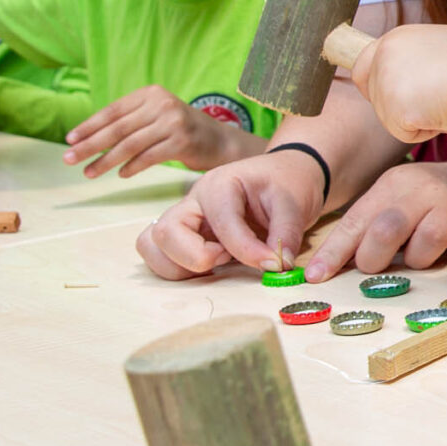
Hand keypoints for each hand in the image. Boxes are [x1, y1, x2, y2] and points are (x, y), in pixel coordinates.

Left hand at [66, 86, 253, 177]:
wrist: (221, 142)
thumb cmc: (182, 132)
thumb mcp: (156, 117)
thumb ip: (130, 121)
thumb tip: (89, 138)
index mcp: (150, 94)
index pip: (112, 111)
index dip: (89, 126)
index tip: (70, 140)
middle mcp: (161, 104)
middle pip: (117, 128)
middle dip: (90, 145)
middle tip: (69, 159)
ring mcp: (173, 122)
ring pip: (130, 145)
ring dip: (106, 161)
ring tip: (89, 172)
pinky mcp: (182, 142)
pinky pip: (148, 157)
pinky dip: (132, 167)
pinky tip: (121, 174)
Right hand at [137, 148, 328, 278]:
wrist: (284, 176)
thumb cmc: (286, 184)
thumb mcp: (294, 203)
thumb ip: (286, 235)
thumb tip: (277, 267)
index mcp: (220, 185)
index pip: (221, 222)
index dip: (247, 250)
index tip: (274, 264)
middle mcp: (193, 201)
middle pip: (166, 233)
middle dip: (195, 258)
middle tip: (226, 260)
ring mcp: (184, 219)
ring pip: (152, 245)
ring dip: (179, 266)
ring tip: (217, 264)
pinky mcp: (183, 236)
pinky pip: (160, 255)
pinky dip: (177, 269)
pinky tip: (211, 266)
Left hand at [299, 158, 446, 279]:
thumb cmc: (426, 202)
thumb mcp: (391, 204)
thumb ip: (362, 231)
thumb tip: (320, 271)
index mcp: (394, 185)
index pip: (356, 222)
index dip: (334, 253)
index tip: (316, 278)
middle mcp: (424, 190)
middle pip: (388, 228)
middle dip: (374, 258)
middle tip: (377, 267)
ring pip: (429, 241)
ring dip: (419, 260)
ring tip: (422, 256)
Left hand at [344, 23, 446, 143]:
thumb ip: (423, 60)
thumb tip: (418, 83)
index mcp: (400, 36)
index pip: (365, 61)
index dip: (376, 82)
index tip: (393, 95)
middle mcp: (386, 51)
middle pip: (371, 91)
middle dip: (393, 105)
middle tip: (427, 105)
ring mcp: (386, 78)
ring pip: (388, 115)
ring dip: (415, 118)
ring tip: (446, 103)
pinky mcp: (393, 106)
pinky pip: (403, 132)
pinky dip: (424, 132)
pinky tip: (444, 114)